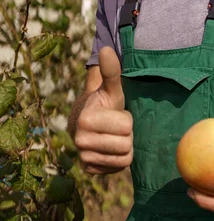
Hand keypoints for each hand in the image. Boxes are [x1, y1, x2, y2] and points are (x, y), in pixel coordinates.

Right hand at [74, 46, 132, 174]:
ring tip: (113, 136)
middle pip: (126, 145)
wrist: (87, 121)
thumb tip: (106, 49)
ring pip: (124, 159)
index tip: (114, 113)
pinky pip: (117, 169)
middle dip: (126, 135)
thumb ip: (111, 71)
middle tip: (115, 126)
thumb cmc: (105, 102)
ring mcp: (83, 158)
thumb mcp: (111, 88)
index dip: (126, 118)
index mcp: (86, 118)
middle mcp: (80, 141)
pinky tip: (110, 148)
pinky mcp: (89, 170)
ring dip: (124, 147)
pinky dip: (118, 160)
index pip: (127, 126)